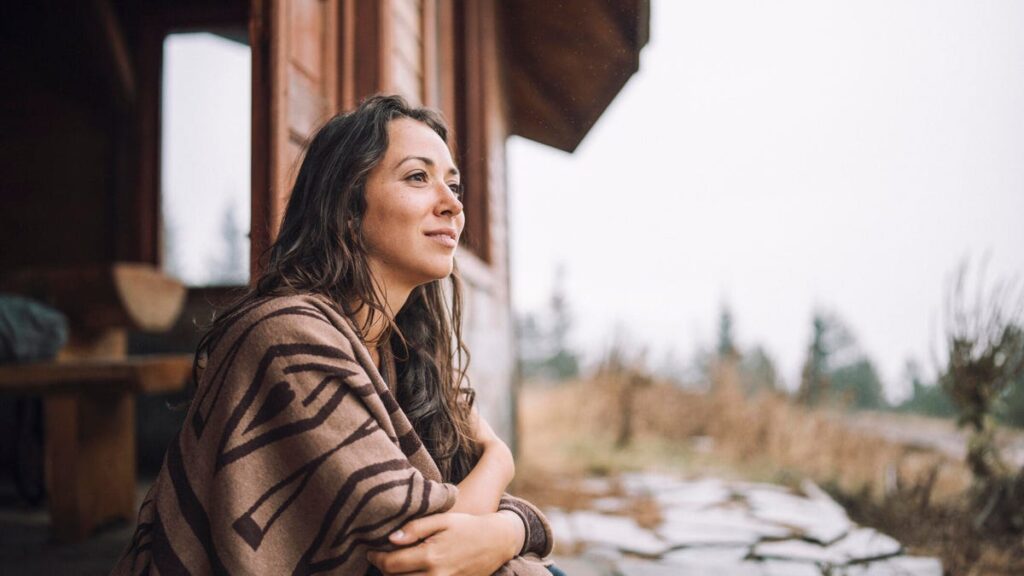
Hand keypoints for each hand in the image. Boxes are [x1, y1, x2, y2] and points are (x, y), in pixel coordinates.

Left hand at [366, 511, 524, 575]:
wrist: (497, 541)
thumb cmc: (467, 526)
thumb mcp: (443, 519)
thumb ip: (416, 528)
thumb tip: (391, 538)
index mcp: (430, 555)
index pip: (391, 565)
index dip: (376, 559)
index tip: (372, 552)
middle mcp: (436, 575)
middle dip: (385, 570)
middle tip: (382, 559)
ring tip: (395, 567)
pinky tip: (411, 572)